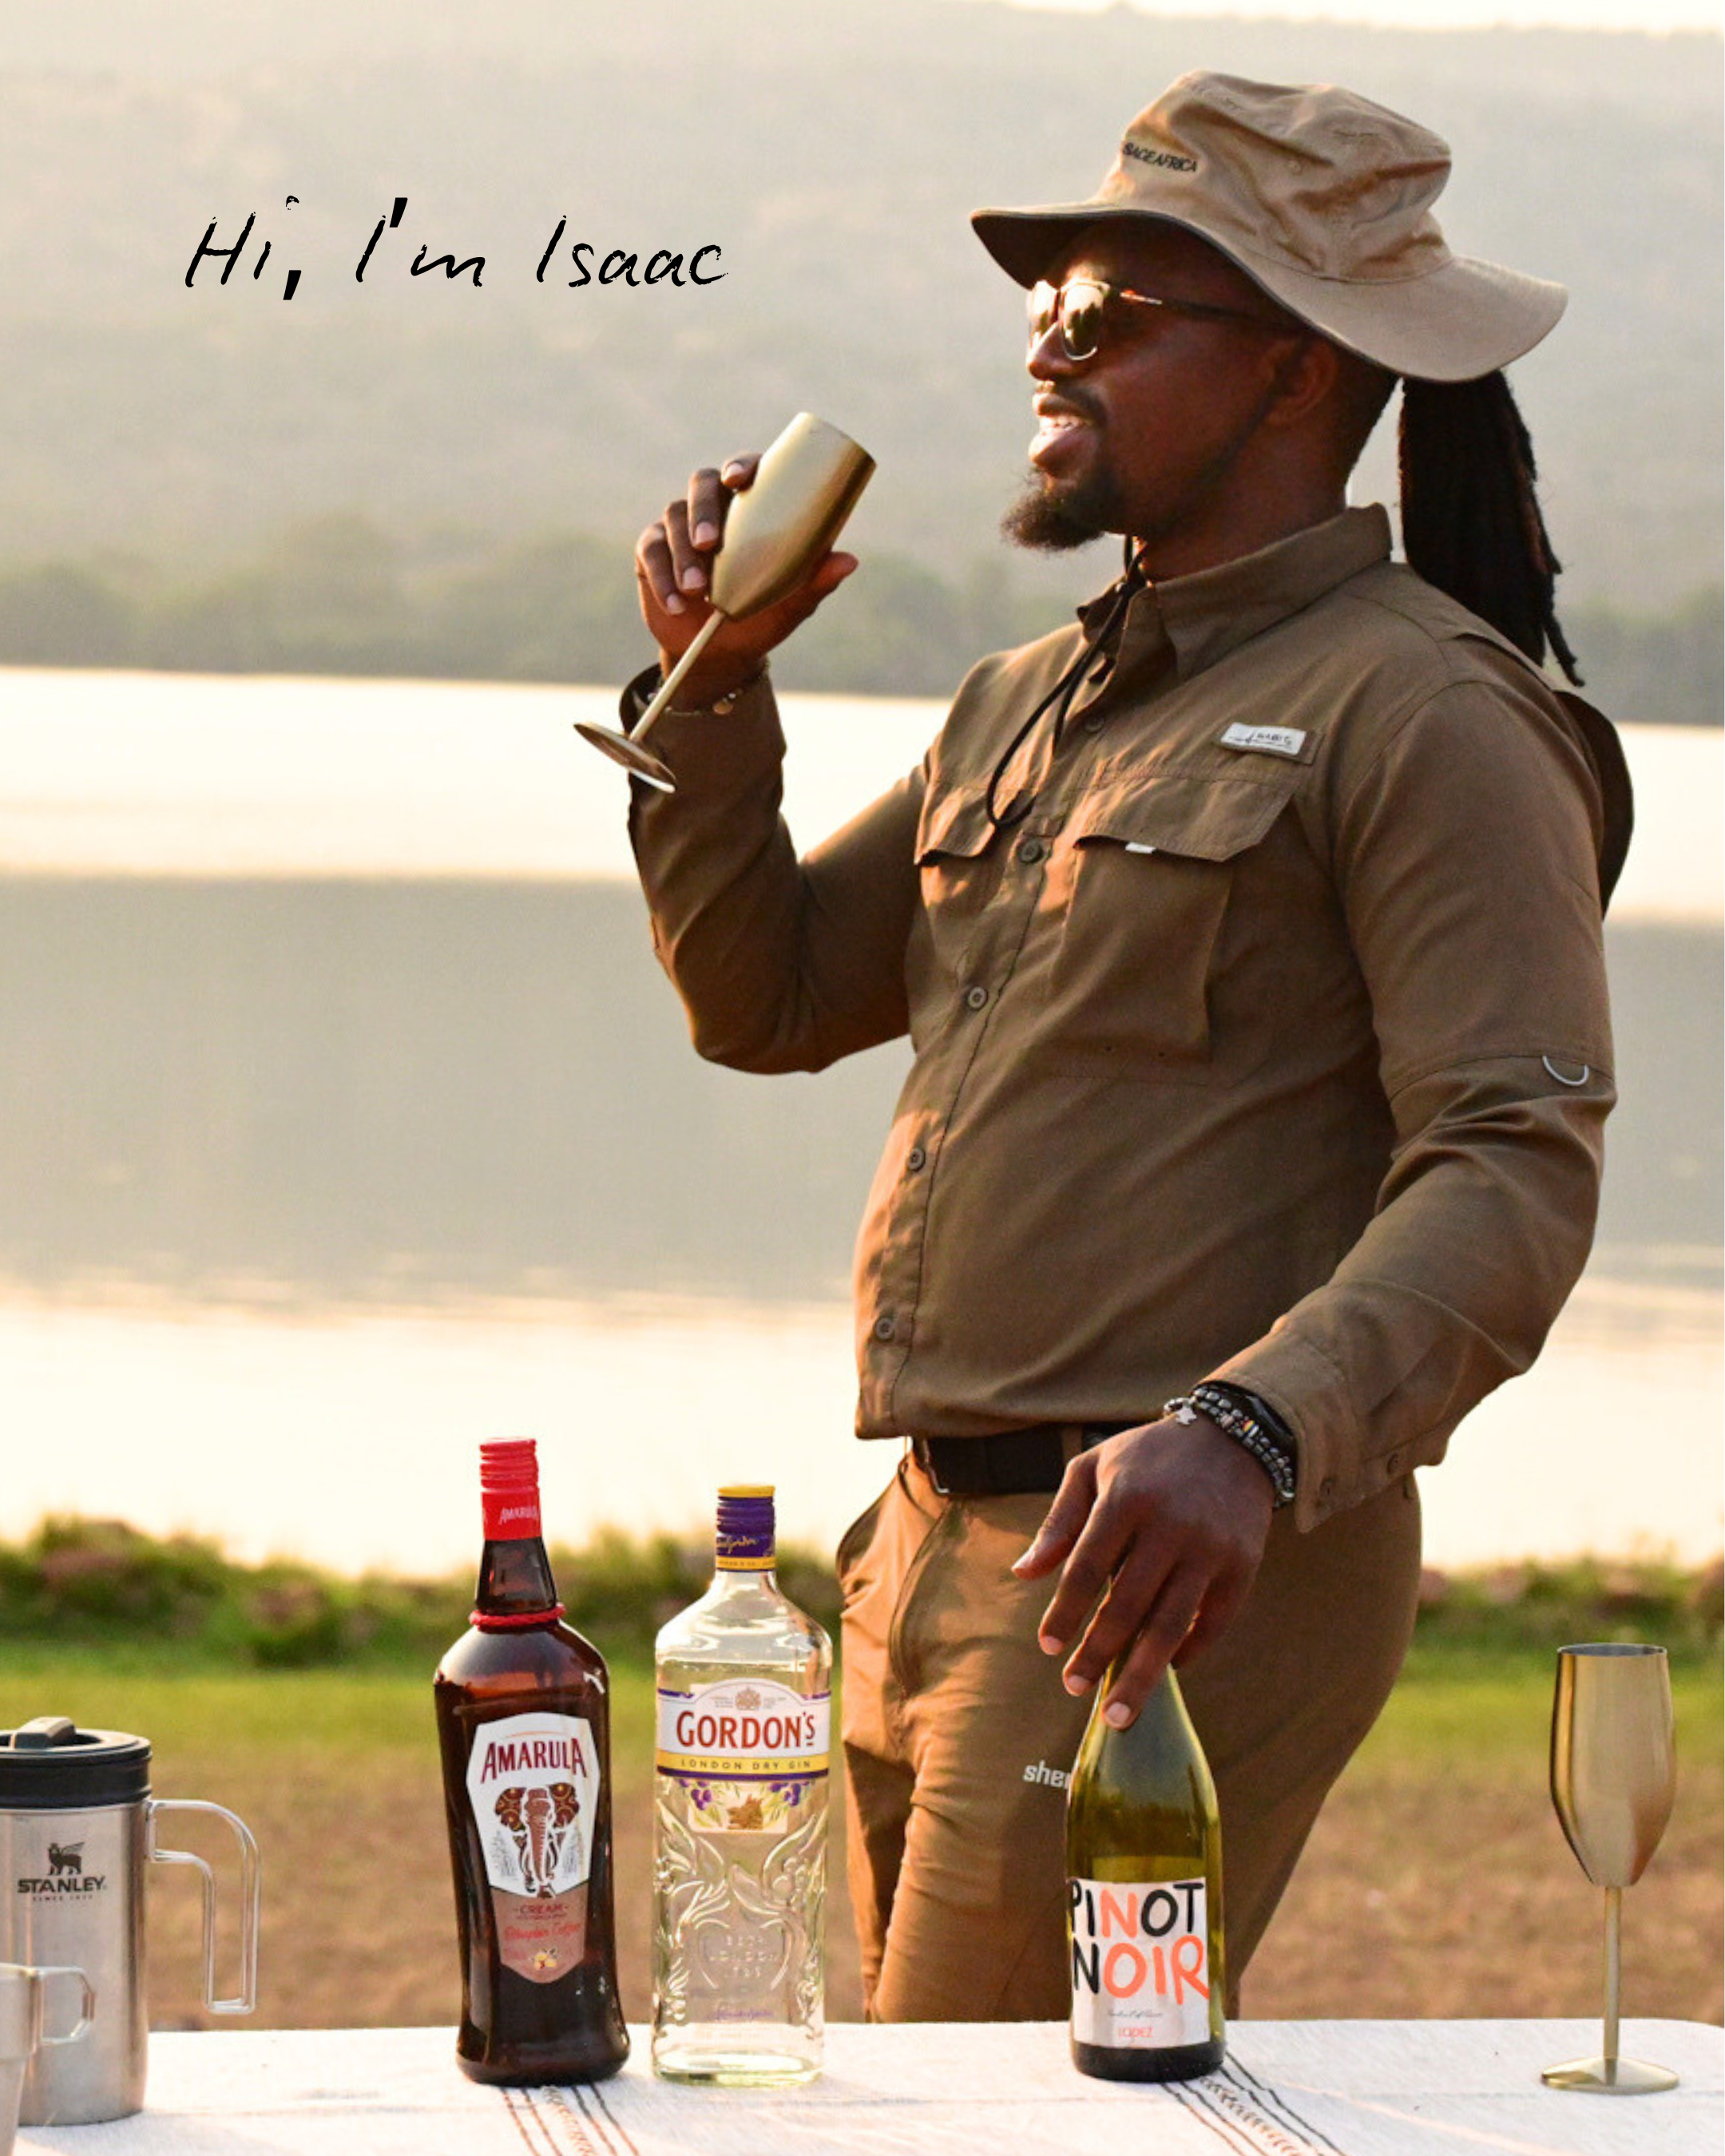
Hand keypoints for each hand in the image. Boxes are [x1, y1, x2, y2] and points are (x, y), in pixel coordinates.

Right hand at [634, 453, 857, 703]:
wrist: (722, 653)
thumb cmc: (763, 618)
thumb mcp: (792, 603)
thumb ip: (816, 580)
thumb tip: (850, 561)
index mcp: (750, 507)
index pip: (744, 471)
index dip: (740, 466)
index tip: (737, 479)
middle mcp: (713, 508)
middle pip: (701, 484)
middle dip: (704, 511)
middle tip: (711, 543)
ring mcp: (679, 527)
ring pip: (673, 517)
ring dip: (683, 554)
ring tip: (698, 592)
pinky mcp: (652, 551)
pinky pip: (650, 551)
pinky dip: (662, 577)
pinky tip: (677, 604)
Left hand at [1011, 1414, 1274, 1727]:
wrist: (1232, 1440)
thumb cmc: (1148, 1458)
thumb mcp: (1094, 1468)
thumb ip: (1059, 1522)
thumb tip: (1023, 1575)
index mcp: (1126, 1498)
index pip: (1087, 1567)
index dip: (1066, 1611)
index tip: (1048, 1648)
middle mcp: (1170, 1525)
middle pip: (1127, 1605)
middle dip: (1098, 1654)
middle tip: (1074, 1689)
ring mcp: (1210, 1548)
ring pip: (1171, 1623)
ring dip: (1141, 1674)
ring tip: (1117, 1714)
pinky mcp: (1242, 1565)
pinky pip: (1213, 1621)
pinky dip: (1190, 1650)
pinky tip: (1166, 1667)